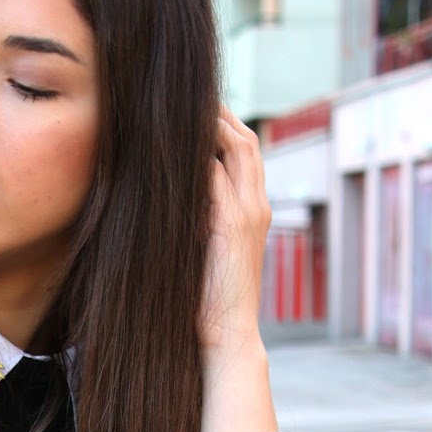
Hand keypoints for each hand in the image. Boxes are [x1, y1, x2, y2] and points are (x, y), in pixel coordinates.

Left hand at [198, 107, 271, 359]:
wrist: (228, 336)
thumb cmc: (210, 303)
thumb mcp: (207, 251)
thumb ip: (201, 221)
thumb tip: (175, 198)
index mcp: (254, 212)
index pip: (245, 154)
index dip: (225, 128)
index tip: (197, 112)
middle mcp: (257, 206)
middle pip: (246, 141)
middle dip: (221, 114)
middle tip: (190, 95)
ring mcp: (248, 213)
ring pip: (238, 148)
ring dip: (212, 124)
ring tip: (185, 106)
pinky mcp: (231, 224)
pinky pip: (216, 175)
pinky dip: (199, 154)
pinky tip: (175, 143)